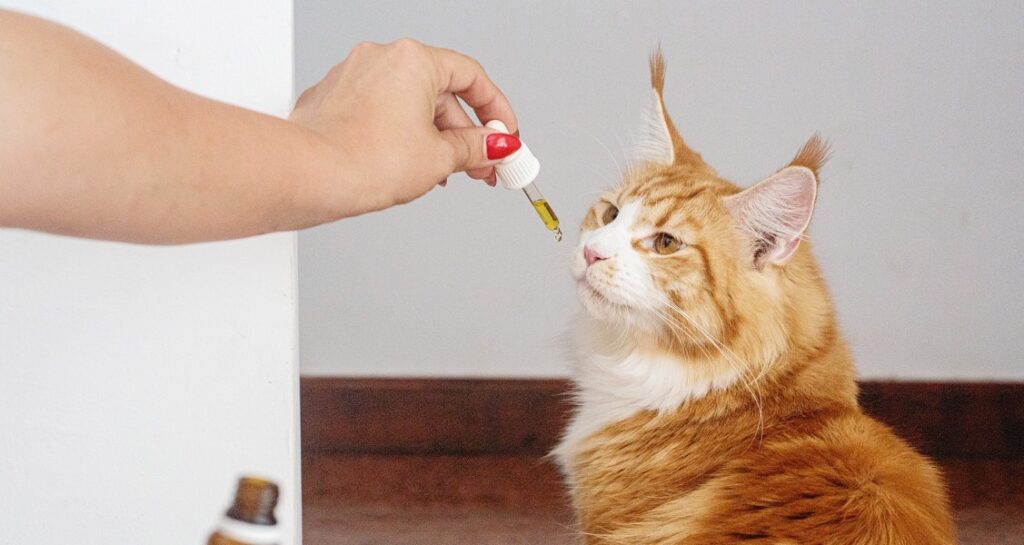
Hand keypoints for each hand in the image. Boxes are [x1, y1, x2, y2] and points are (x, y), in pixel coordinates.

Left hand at [290, 39, 519, 214]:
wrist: (309, 176)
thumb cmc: (364, 159)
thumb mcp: (439, 158)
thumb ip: (474, 148)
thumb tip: (494, 146)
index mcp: (413, 60)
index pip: (471, 77)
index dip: (496, 110)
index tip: (505, 136)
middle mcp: (380, 59)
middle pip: (439, 93)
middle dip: (463, 134)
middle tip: (480, 166)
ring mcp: (352, 78)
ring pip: (407, 105)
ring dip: (432, 138)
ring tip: (443, 174)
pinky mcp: (332, 101)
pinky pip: (378, 114)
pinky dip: (398, 137)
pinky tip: (405, 168)